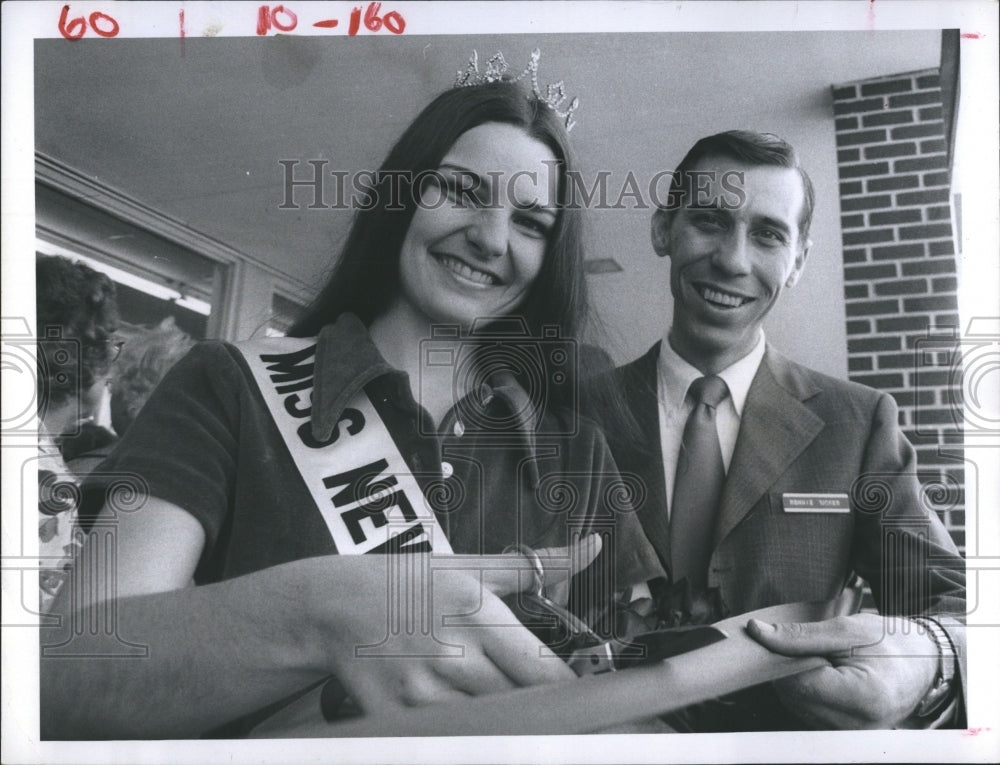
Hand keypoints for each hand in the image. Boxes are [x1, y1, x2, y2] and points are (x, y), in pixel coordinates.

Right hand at [313, 535, 602, 710]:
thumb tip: (592, 547)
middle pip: (525, 705)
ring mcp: (424, 692)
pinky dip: (463, 732)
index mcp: (479, 613)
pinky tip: (459, 713)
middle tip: (534, 698)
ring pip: (492, 727)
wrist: (333, 607)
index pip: (548, 673)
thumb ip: (536, 566)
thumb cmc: (408, 584)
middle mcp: (455, 654)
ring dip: (501, 720)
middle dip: (537, 706)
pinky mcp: (398, 718)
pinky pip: (449, 738)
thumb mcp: (471, 566)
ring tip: (488, 697)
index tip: (573, 691)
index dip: (569, 691)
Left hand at [746, 613, 938, 728]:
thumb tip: (758, 633)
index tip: (775, 639)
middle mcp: (857, 725)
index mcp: (863, 698)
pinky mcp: (845, 733)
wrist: (924, 662)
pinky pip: (808, 711)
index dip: (781, 659)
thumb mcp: (847, 629)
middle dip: (787, 668)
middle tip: (803, 645)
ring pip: (797, 705)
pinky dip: (806, 690)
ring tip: (820, 659)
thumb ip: (799, 635)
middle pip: (794, 697)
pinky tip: (821, 673)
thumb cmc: (891, 643)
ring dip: (796, 680)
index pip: (797, 683)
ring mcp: (851, 733)